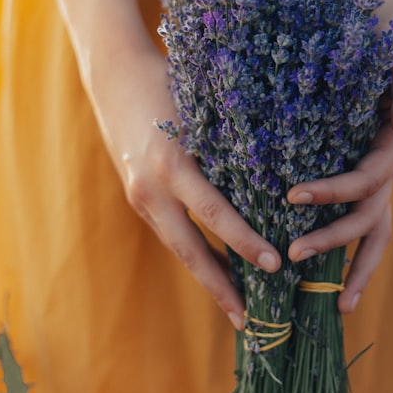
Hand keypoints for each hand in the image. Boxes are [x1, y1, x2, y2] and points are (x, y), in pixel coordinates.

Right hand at [90, 49, 280, 331]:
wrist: (113, 75)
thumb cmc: (170, 81)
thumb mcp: (201, 109)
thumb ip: (230, 142)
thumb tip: (280, 173)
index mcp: (172, 163)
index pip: (214, 212)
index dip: (243, 241)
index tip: (274, 264)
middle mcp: (152, 187)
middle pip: (190, 249)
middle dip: (222, 286)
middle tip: (252, 317)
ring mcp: (141, 196)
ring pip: (180, 248)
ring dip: (209, 278)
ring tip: (240, 309)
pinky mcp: (138, 198)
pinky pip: (172, 233)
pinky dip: (197, 254)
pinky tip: (221, 273)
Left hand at [286, 0, 392, 313]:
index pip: (365, 179)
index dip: (332, 191)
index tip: (292, 194)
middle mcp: (390, 172)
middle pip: (366, 217)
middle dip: (332, 239)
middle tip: (293, 255)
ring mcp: (381, 182)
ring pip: (373, 234)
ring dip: (354, 269)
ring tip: (337, 307)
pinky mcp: (368, 183)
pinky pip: (365, 228)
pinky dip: (354, 258)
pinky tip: (332, 286)